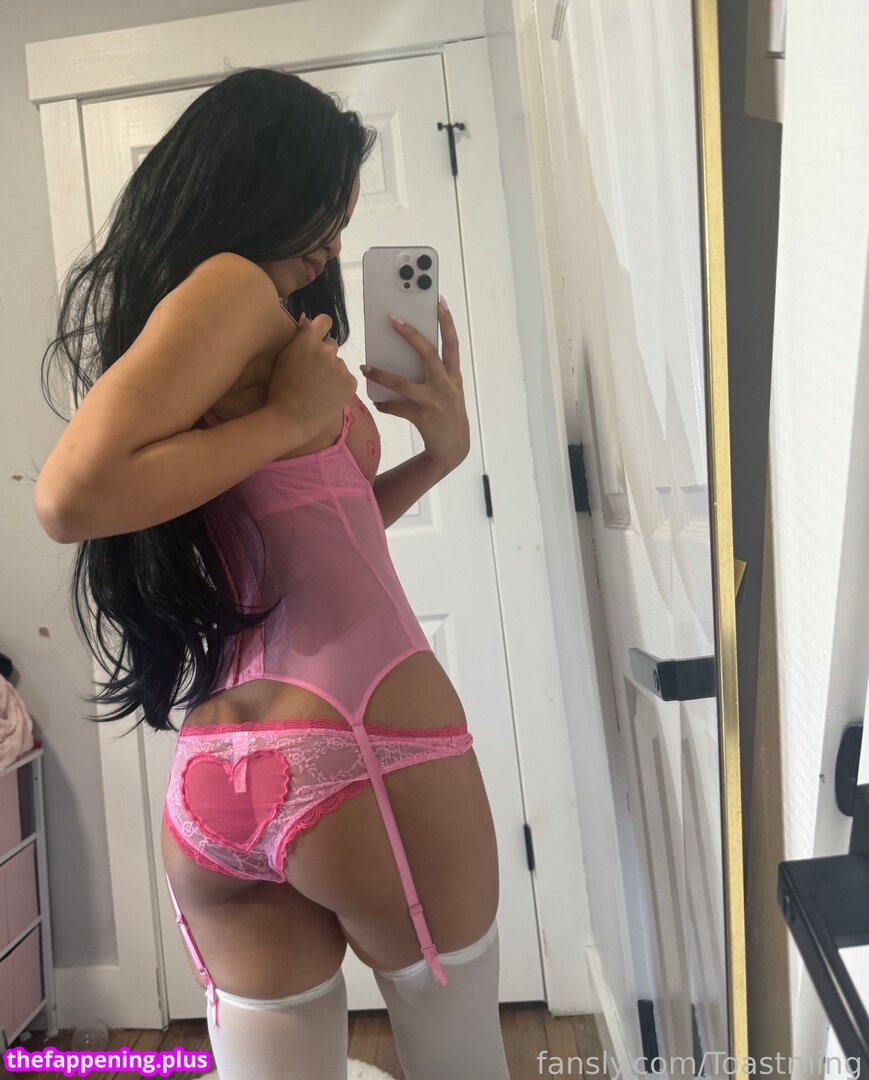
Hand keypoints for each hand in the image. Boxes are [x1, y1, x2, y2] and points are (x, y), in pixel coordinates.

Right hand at [266, 313, 356, 445]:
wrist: (290, 419)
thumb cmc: (280, 389)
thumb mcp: (284, 359)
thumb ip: (299, 339)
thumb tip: (307, 320)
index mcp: (308, 341)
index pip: (325, 321)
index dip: (321, 328)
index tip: (317, 338)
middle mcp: (327, 350)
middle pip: (331, 345)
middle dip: (324, 355)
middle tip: (313, 373)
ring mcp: (340, 367)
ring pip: (338, 364)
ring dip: (331, 372)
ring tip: (318, 389)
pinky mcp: (350, 383)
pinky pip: (346, 378)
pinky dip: (340, 385)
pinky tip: (327, 396)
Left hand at [361, 297, 469, 473]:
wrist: (454, 446)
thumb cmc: (447, 411)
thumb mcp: (448, 389)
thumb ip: (435, 372)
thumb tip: (407, 352)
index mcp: (454, 375)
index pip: (452, 343)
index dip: (447, 322)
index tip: (439, 302)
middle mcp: (446, 386)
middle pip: (428, 354)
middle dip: (411, 335)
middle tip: (392, 318)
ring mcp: (433, 402)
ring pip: (403, 384)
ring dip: (382, 375)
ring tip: (366, 367)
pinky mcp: (421, 417)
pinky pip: (397, 408)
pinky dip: (385, 405)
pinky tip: (378, 403)